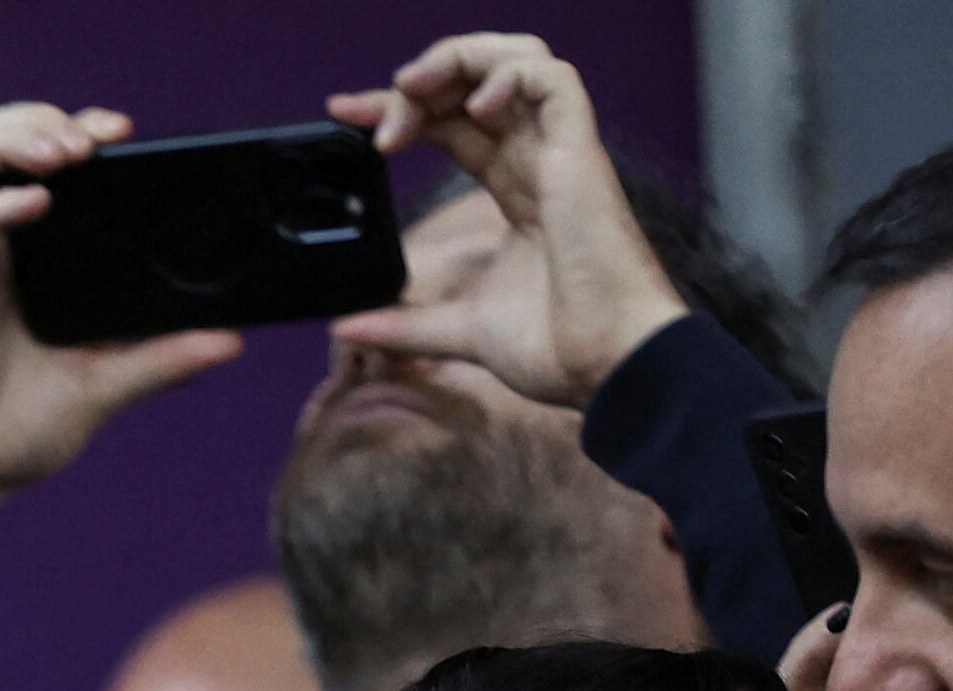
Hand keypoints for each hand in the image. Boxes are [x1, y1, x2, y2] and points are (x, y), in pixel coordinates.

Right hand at [0, 104, 244, 577]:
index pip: (43, 161)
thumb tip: (231, 341)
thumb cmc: (15, 430)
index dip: (78, 128)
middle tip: (94, 139)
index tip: (125, 133)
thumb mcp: (105, 387)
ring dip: (14, 138)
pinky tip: (35, 203)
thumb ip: (161, 359)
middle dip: (44, 118)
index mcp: (30, 254)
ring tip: (64, 153)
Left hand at [323, 34, 689, 408]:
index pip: (452, 124)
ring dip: (456, 61)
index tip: (344, 118)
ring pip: (517, 61)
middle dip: (414, 83)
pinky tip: (471, 109)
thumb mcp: (461, 330)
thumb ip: (405, 324)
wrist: (608, 368)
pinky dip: (506, 76)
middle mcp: (539, 160)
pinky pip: (553, 80)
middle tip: (361, 111)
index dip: (400, 111)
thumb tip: (346, 327)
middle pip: (475, 84)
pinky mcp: (582, 153)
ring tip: (408, 88)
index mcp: (516, 188)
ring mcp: (562, 152)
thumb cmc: (559, 348)